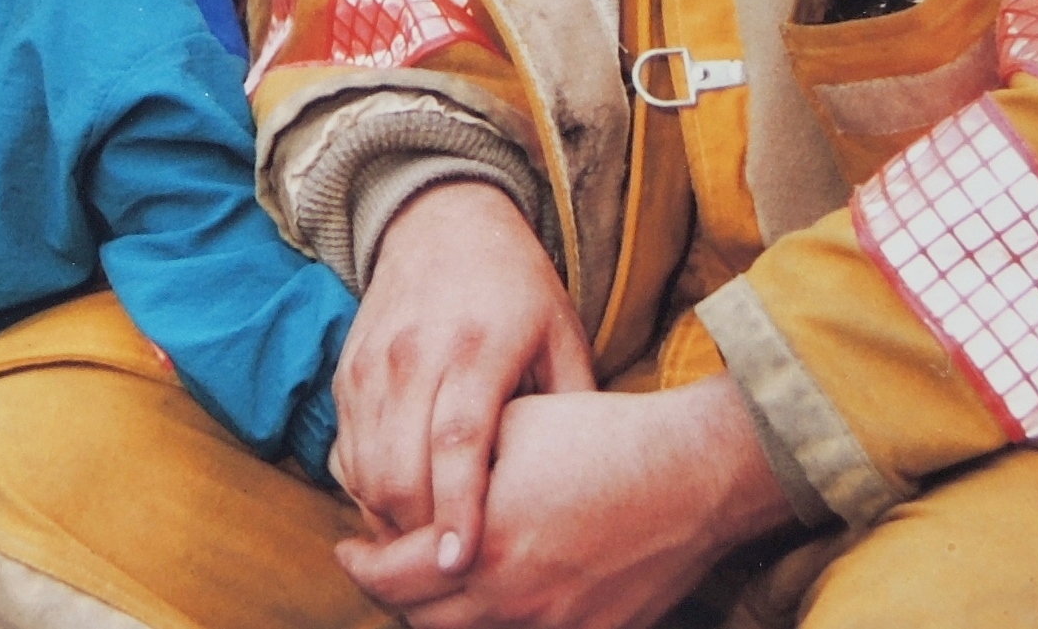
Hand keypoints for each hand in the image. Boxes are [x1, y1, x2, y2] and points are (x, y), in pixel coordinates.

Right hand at [329, 180, 593, 571]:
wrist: (443, 221)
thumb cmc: (517, 288)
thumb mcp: (562, 335)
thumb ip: (570, 410)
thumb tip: (583, 487)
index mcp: (479, 346)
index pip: (458, 440)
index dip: (457, 508)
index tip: (463, 561)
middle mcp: (416, 355)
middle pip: (400, 468)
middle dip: (419, 529)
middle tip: (452, 563)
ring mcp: (373, 363)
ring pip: (365, 467)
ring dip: (389, 516)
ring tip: (427, 540)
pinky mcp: (347, 371)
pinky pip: (345, 450)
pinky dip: (366, 487)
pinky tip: (401, 501)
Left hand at [337, 376, 793, 628]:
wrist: (689, 476)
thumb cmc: (597, 437)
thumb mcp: (508, 428)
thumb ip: (449, 465)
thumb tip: (403, 480)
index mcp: (480, 542)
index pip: (386, 575)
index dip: (358, 562)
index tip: (349, 547)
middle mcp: (509, 598)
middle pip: (417, 618)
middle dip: (391, 592)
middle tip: (380, 566)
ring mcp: (551, 625)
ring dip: (435, 614)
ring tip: (429, 583)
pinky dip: (489, 624)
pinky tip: (488, 597)